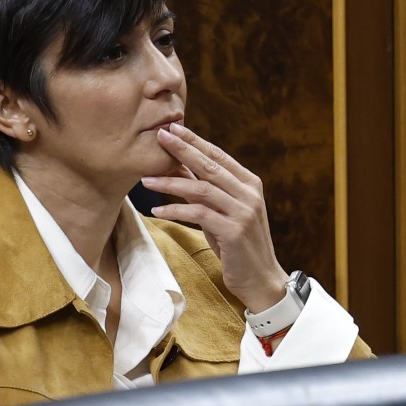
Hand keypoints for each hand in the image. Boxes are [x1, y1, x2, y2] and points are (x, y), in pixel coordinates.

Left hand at [141, 122, 287, 312]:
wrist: (260, 278)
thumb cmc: (236, 243)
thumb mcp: (220, 211)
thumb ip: (204, 188)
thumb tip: (178, 164)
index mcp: (248, 183)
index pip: (217, 155)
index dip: (194, 140)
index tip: (171, 128)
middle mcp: (249, 193)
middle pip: (209, 165)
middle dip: (182, 149)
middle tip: (158, 136)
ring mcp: (243, 211)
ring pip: (201, 188)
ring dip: (170, 182)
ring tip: (145, 179)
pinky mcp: (234, 231)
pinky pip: (199, 214)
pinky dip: (176, 210)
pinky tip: (157, 210)